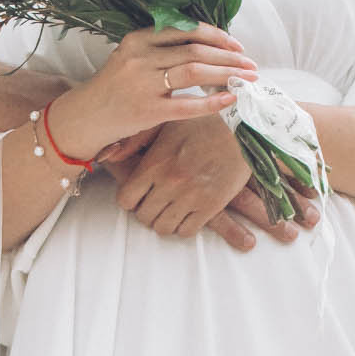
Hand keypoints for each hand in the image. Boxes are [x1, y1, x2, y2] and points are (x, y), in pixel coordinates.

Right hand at [50, 27, 254, 162]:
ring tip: (247, 79)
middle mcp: (140, 57)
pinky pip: (188, 105)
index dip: (216, 36)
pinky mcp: (148, 111)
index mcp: (138, 39)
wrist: (85, 117)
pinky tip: (230, 99)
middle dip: (229, 57)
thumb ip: (162, 50)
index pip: (185, 30)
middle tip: (250, 64)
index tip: (236, 45)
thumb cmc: (114, 88)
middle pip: (195, 50)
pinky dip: (212, 101)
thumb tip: (208, 49)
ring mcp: (144, 84)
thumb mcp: (132, 58)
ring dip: (226, 74)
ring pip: (194, 71)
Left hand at [109, 116, 256, 240]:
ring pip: (163, 227)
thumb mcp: (167, 124)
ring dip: (165, 221)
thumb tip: (109, 154)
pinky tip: (188, 214)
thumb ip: (137, 139)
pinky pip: (186, 231)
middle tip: (156, 204)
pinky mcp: (210, 206)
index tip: (139, 196)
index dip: (130, 200)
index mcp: (156, 162)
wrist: (244, 130)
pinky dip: (184, 227)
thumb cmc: (204, 124)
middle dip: (147, 212)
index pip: (126, 199)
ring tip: (172, 210)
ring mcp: (190, 196)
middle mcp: (170, 182)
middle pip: (143, 216)